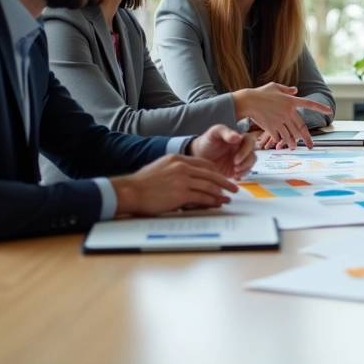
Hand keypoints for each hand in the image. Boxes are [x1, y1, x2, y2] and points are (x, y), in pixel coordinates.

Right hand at [111, 155, 237, 215]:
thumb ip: (177, 170)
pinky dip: (212, 201)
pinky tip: (217, 204)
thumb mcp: (161, 168)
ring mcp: (182, 180)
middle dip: (224, 182)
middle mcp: (182, 167)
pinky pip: (202, 197)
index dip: (215, 172)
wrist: (130, 191)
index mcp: (178, 159)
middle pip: (210, 174)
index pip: (203, 164)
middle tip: (233, 188)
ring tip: (228, 198)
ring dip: (220, 193)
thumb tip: (190, 179)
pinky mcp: (181, 194)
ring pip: (208, 186)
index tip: (222, 178)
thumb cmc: (143, 183)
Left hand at [187, 124, 257, 178]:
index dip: (246, 149)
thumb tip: (238, 137)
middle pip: (253, 153)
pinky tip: (234, 177)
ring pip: (251, 162)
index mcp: (238, 138)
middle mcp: (242, 148)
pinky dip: (243, 174)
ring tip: (235, 172)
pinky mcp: (237, 169)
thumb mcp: (214, 133)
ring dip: (246, 168)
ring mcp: (241, 159)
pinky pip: (246, 171)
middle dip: (246, 161)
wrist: (197, 155)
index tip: (236, 158)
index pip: (250, 141)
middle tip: (235, 166)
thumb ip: (225, 133)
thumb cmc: (207, 142)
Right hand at [233, 83, 332, 148]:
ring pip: (291, 135)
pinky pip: (279, 137)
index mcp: (290, 101)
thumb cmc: (260, 93)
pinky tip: (280, 144)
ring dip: (293, 143)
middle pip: (300, 127)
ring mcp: (281, 120)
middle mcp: (288, 111)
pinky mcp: (272, 127)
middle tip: (310, 146)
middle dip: (307, 138)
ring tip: (294, 147)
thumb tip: (296, 90)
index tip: (329, 111)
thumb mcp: (274, 86)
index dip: (320, 107)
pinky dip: (280, 141)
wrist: (247, 101)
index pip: (309, 104)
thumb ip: (287, 90)